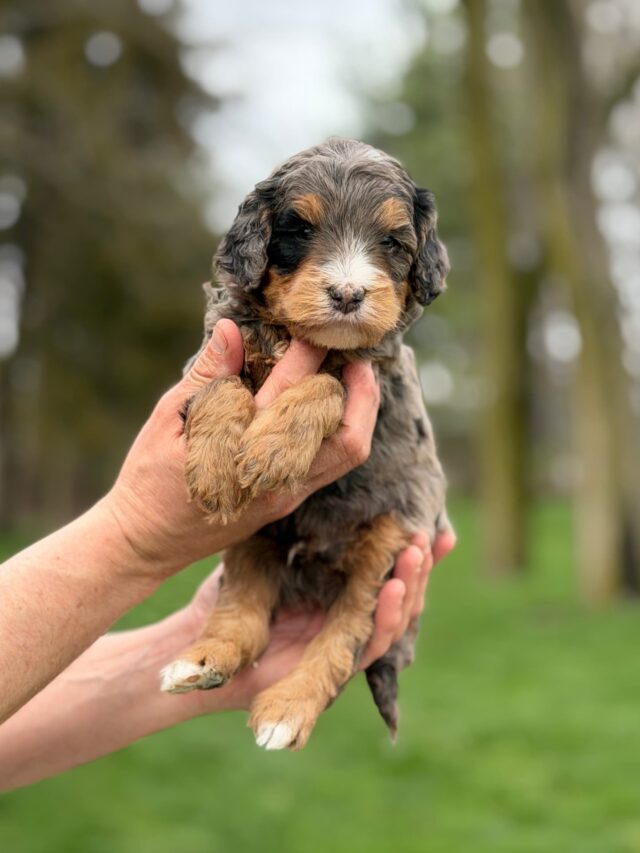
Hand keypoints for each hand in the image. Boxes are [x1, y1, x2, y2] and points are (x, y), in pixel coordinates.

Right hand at [103, 319, 379, 579]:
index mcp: (242, 447)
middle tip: (356, 351)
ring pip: (350, 452)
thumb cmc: (149, 477)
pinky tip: (332, 404)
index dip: (309, 353)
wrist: (147, 542)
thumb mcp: (168, 420)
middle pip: (346, 430)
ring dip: (361, 411)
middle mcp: (275, 474)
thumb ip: (207, 376)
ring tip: (357, 376)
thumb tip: (232, 330)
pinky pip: (332, 464)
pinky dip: (342, 430)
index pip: (293, 391)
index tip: (312, 327)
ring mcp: (286, 493)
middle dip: (360, 386)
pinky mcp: (286, 502)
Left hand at [180, 527, 455, 713]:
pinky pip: (369, 645)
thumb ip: (296, 529)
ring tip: (417, 553)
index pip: (389, 569)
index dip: (418, 552)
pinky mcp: (331, 669)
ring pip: (394, 618)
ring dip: (410, 587)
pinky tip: (394, 588)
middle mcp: (346, 618)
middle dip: (421, 566)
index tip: (438, 525)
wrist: (197, 642)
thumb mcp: (264, 549)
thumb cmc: (227, 591)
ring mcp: (340, 643)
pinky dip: (385, 618)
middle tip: (432, 534)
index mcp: (340, 592)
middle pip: (401, 593)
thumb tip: (318, 481)